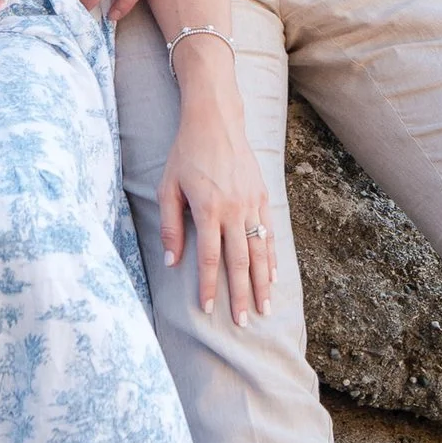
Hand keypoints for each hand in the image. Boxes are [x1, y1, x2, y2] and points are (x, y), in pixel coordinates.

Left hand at [158, 41, 273, 325]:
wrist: (215, 120)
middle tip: (246, 322)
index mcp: (209, 209)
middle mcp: (234, 209)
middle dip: (242, 294)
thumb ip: (171, 226)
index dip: (210, 287)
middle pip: (240, 261)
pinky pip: (270, 231)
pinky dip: (272, 255)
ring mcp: (252, 202)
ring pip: (260, 249)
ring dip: (263, 281)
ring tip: (266, 307)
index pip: (211, 259)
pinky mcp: (263, 194)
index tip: (209, 310)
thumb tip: (172, 262)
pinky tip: (273, 274)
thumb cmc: (186, 153)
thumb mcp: (168, 187)